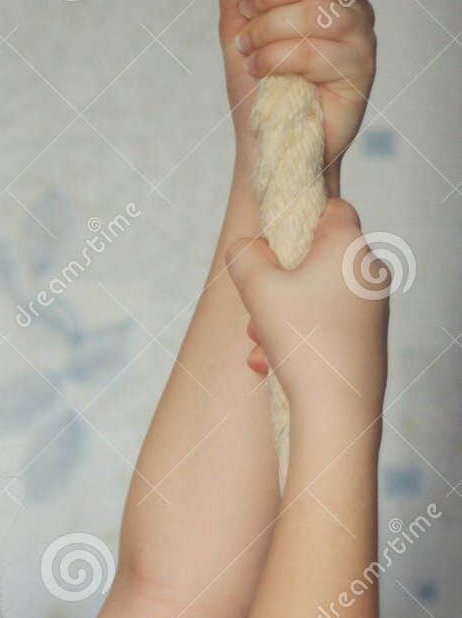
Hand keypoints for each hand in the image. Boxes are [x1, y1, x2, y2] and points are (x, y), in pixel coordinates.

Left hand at [220, 0, 375, 178]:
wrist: (265, 144)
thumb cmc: (259, 86)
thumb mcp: (237, 29)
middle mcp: (354, 7)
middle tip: (248, 19)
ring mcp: (361, 40)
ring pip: (317, 13)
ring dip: (269, 30)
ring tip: (248, 51)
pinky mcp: (358, 75)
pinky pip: (314, 53)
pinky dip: (274, 60)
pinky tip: (259, 71)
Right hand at [225, 197, 388, 412]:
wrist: (338, 409)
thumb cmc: (302, 342)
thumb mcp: (258, 291)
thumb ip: (245, 258)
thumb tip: (244, 246)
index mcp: (350, 246)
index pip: (332, 208)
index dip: (299, 220)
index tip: (274, 249)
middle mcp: (369, 272)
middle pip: (317, 260)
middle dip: (278, 285)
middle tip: (256, 311)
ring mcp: (373, 308)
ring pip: (317, 298)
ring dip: (282, 318)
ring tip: (260, 345)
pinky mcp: (369, 339)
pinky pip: (327, 326)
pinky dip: (299, 340)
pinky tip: (273, 365)